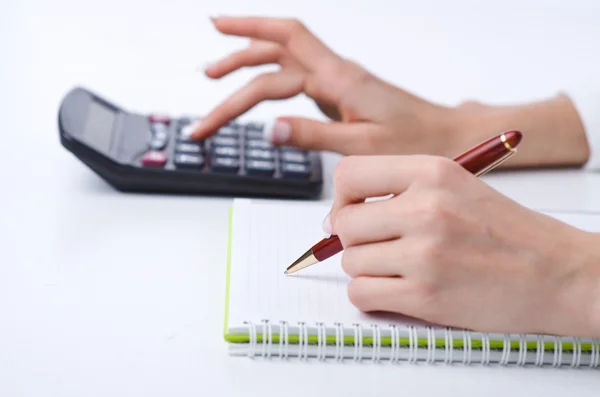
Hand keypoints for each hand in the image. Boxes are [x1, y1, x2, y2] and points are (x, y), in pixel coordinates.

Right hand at [190, 17, 459, 156]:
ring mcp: (337, 82)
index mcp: (340, 79)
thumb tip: (270, 129)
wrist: (447, 135)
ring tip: (217, 75)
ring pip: (284, 59)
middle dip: (236, 57)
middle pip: (276, 48)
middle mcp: (336, 73)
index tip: (213, 45)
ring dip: (249, 63)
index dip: (245, 42)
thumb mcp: (363, 147)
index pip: (282, 50)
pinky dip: (270, 80)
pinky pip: (296, 78)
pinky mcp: (339, 95)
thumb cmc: (417, 141)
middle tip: (205, 75)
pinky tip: (260, 91)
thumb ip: (314, 136)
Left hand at [326, 155, 599, 337]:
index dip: (341, 197)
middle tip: (378, 246)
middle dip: (353, 238)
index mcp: (433, 172)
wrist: (558, 274)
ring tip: (399, 269)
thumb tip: (335, 219)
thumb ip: (398, 192)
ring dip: (366, 269)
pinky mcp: (426, 296)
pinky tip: (396, 290)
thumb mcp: (456, 187)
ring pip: (350, 261)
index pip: (350, 174)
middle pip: (344, 223)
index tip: (350, 212)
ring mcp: (425, 254)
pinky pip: (362, 294)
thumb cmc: (508, 233)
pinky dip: (371, 295)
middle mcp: (426, 209)